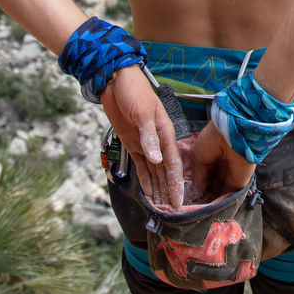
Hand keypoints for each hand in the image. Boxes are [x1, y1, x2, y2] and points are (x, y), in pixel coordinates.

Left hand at [101, 65, 184, 206]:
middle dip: (168, 191)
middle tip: (172, 213)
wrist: (114, 81)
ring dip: (157, 188)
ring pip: (154, 172)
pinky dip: (144, 179)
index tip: (179, 202)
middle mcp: (157, 141)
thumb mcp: (142, 112)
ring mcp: (145, 143)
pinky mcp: (132, 143)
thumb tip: (156, 160)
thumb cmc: (133, 91)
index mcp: (165, 133)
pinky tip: (148, 192)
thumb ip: (149, 136)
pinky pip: (141, 166)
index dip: (176, 184)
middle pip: (165, 172)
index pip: (173, 164)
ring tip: (160, 208)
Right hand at [190, 122, 255, 202]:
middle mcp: (221, 167)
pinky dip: (220, 203)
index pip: (204, 176)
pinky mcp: (239, 183)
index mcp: (211, 158)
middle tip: (195, 206)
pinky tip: (210, 209)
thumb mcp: (196, 157)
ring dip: (211, 201)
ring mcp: (230, 176)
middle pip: (211, 185)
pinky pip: (227, 196)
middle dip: (204, 195)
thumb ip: (198, 176)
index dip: (198, 186)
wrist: (231, 138)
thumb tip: (197, 191)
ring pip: (219, 192)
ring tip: (200, 210)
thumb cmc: (211, 142)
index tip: (191, 197)